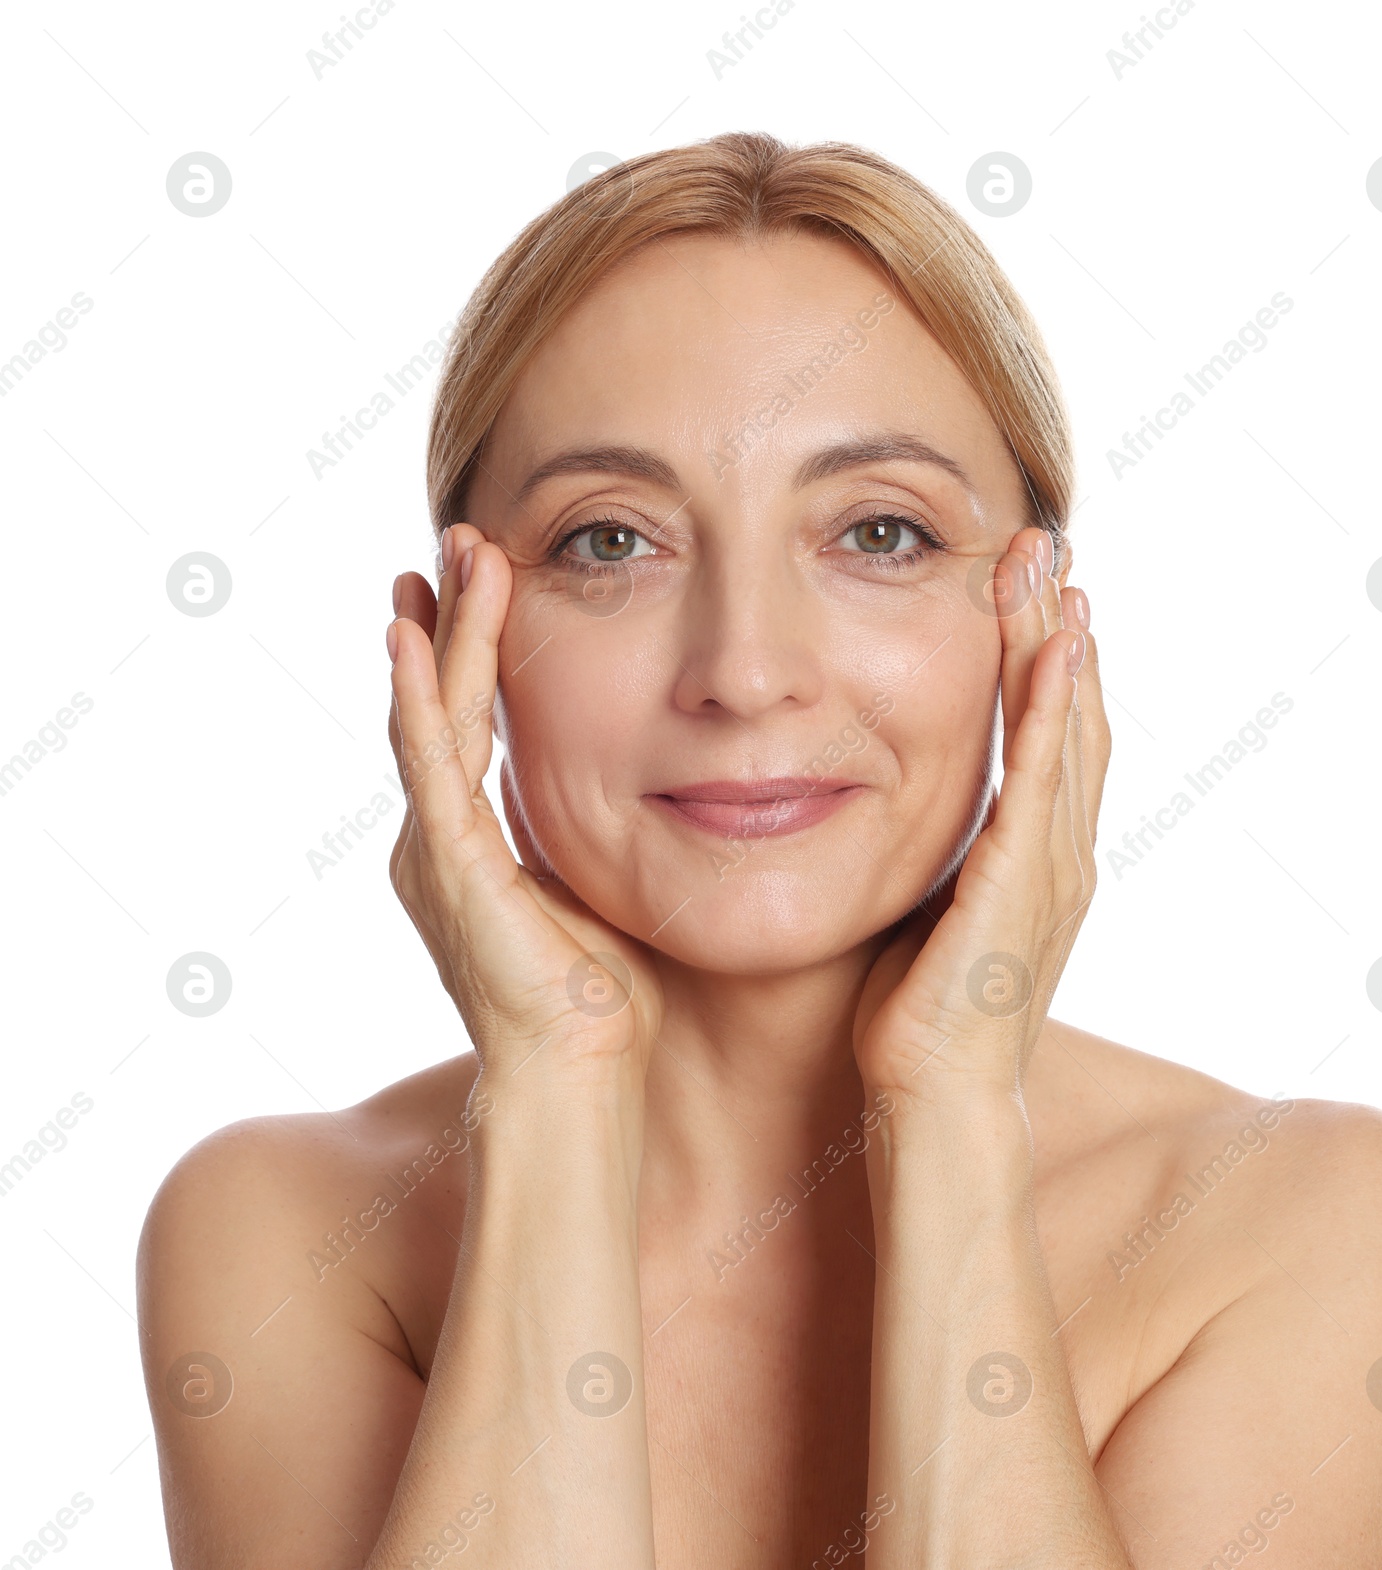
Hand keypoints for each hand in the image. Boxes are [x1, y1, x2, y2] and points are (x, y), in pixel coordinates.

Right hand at [387, 523, 661, 1084]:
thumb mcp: (597, 889)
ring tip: (447, 555)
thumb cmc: (603, 1002)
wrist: (580, 1076)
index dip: (472, 653)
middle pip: (438, 705)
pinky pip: (427, 764)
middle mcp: (438, 841)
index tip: (482, 586)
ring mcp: (435, 851)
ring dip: (441, 634)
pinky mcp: (447, 865)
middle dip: (449, 621)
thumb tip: (636, 787)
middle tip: (458, 541)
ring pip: (430, 716)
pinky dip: (414, 696)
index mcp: (472, 847)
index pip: (468, 726)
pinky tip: (405, 636)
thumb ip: (590, 836)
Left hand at [852, 526, 1109, 1103]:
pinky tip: (1056, 648)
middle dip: (1058, 627)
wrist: (934, 1100)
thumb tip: (895, 805)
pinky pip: (1048, 779)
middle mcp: (1062, 852)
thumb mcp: (931, 910)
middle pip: (1073, 714)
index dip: (1045, 658)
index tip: (1026, 588)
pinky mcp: (1028, 884)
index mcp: (1037, 856)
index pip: (1050, 734)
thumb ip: (940, 854)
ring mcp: (1055, 867)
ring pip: (1070, 730)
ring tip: (1051, 567)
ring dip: (1060, 644)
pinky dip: (1057, 709)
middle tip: (1045, 546)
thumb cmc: (919, 1017)